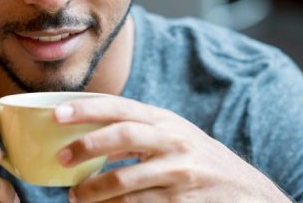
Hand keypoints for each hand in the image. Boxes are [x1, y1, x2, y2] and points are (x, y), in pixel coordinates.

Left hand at [54, 96, 290, 201]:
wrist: (245, 191)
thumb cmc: (197, 159)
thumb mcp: (172, 135)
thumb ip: (136, 130)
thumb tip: (86, 133)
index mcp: (164, 121)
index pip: (120, 107)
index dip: (87, 109)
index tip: (58, 114)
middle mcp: (172, 142)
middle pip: (123, 136)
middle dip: (87, 145)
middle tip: (62, 158)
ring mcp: (178, 173)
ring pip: (125, 180)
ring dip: (93, 191)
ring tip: (75, 197)